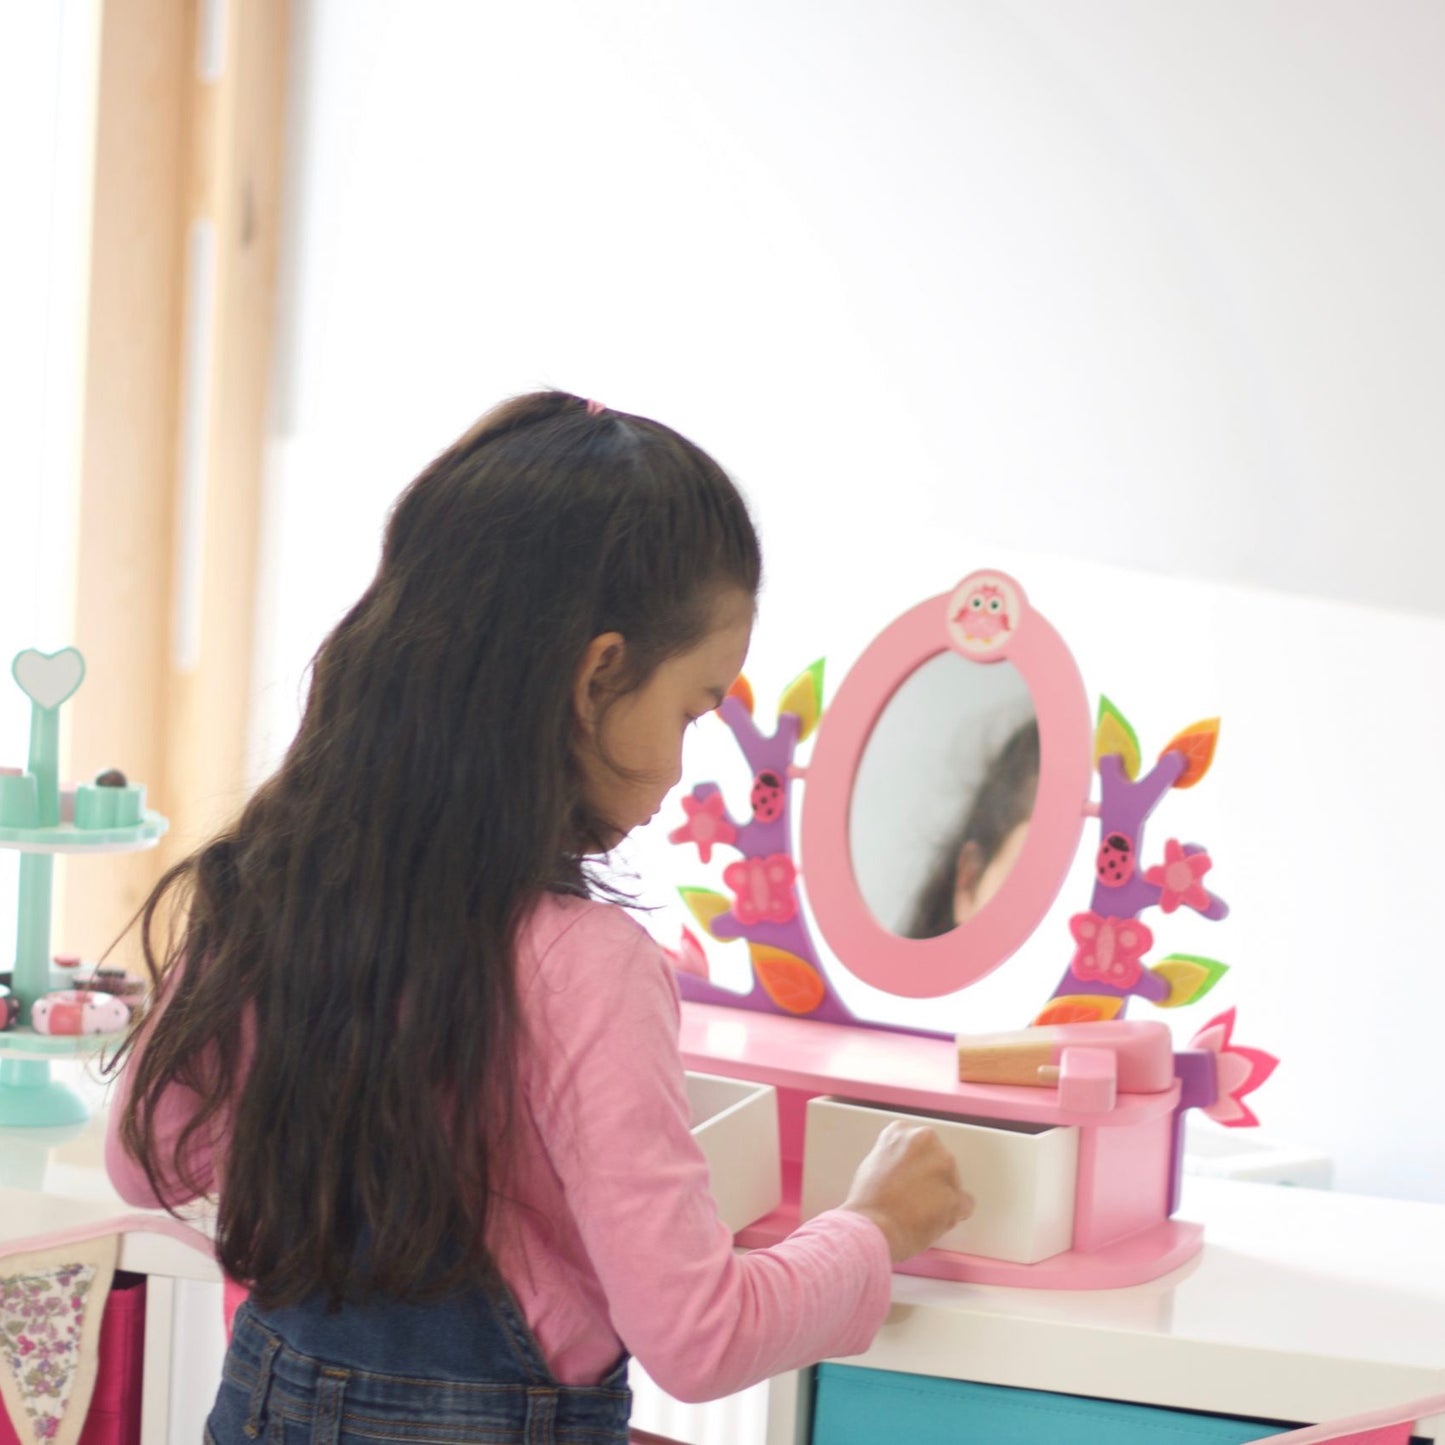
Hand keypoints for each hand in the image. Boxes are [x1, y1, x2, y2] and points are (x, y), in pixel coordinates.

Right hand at [840, 1119, 973, 1263]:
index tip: (911, 1171)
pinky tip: (934, 1219)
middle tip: (913, 1193)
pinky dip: (954, 1213)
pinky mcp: (956, 1196)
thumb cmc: (868, 1203)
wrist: (872, 1230)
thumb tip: (904, 1167)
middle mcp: (927, 1143)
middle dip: (931, 1175)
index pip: (918, 1140)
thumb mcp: (871, 1164)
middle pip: (938, 1158)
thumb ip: (894, 1157)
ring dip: (941, 1193)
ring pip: (952, 1180)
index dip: (915, 1160)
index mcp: (902, 1133)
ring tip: (919, 1210)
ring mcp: (944, 1169)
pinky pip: (963, 1203)